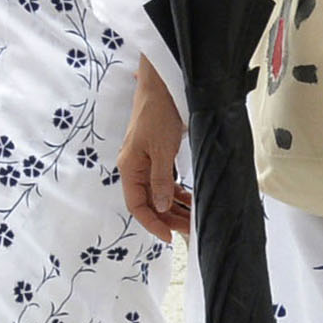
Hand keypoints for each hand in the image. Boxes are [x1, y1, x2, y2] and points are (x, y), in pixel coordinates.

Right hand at [118, 62, 190, 240]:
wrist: (162, 85)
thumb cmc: (158, 114)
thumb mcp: (162, 150)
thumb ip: (161, 180)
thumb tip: (162, 207)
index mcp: (130, 167)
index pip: (137, 205)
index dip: (152, 223)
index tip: (170, 236)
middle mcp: (135, 167)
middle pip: (148, 202)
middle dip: (167, 218)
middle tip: (189, 230)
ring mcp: (146, 161)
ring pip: (158, 193)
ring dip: (174, 207)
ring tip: (192, 219)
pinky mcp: (158, 155)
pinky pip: (165, 181)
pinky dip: (177, 192)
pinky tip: (189, 200)